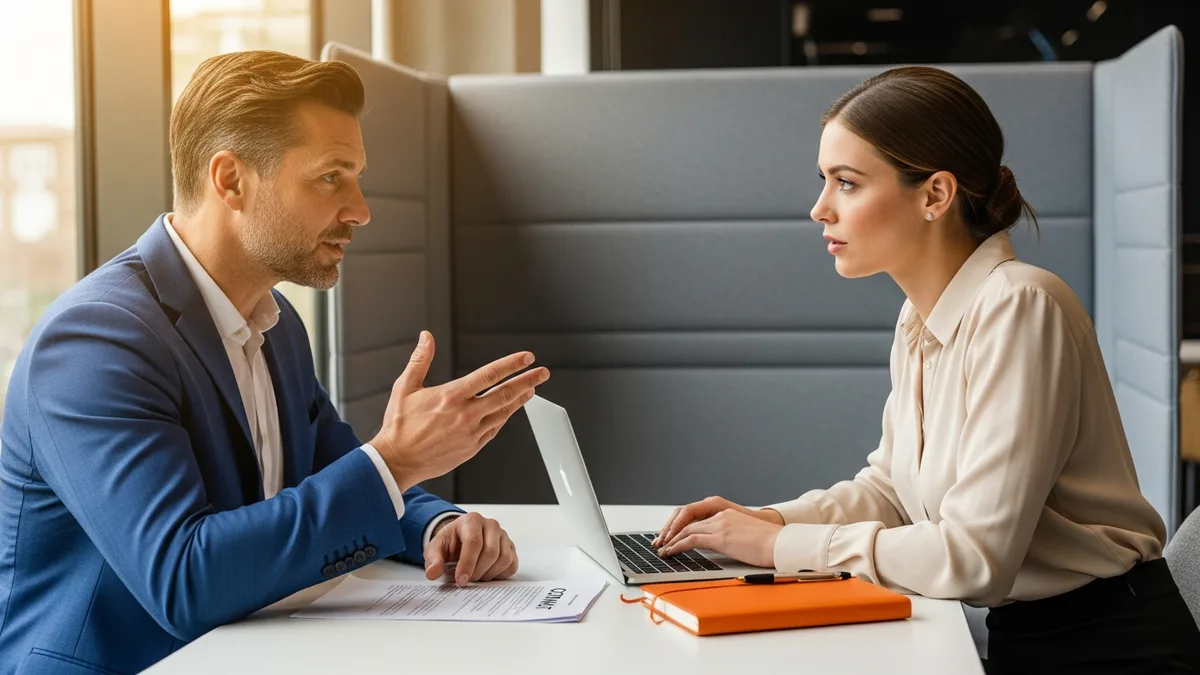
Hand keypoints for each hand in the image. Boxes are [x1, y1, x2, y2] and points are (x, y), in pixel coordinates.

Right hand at [369, 331, 548, 490]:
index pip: (489, 375)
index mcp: (451, 396)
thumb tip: (426, 338)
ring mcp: (471, 432)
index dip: (511, 364)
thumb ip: (420, 360)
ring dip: (520, 399)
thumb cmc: (399, 427)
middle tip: (542, 373)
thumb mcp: (405, 387)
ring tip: (531, 389)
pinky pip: (494, 429)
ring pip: (503, 412)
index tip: (527, 358)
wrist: (397, 462)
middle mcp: (465, 414)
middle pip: (505, 394)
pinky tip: (510, 410)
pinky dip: (505, 417)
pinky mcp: (472, 447)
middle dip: (528, 381)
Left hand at [423, 512, 517, 585]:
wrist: (461, 539)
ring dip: (489, 574)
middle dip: (477, 571)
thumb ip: (433, 560)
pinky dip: (500, 574)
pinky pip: (512, 564)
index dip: (468, 564)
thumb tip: (432, 573)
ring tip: (476, 575)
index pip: (474, 542)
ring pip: (503, 559)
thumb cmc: (450, 543)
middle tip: (467, 579)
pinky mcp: (511, 547)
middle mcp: (491, 525)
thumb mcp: (436, 549)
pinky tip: (487, 573)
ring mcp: (503, 536)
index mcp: (471, 520)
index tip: (461, 580)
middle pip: (491, 552)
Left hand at [652, 496, 782, 548]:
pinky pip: (691, 539)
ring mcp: (720, 525)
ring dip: (671, 540)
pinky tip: (671, 552)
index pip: (698, 519)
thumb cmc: (770, 544)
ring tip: (662, 550)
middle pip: (688, 521)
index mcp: (728, 514)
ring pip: (686, 530)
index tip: (673, 537)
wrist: (781, 543)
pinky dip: (677, 546)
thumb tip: (728, 548)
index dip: (683, 528)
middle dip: (672, 533)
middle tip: (661, 543)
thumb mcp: (748, 537)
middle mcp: (721, 516)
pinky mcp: (720, 537)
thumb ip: (734, 538)